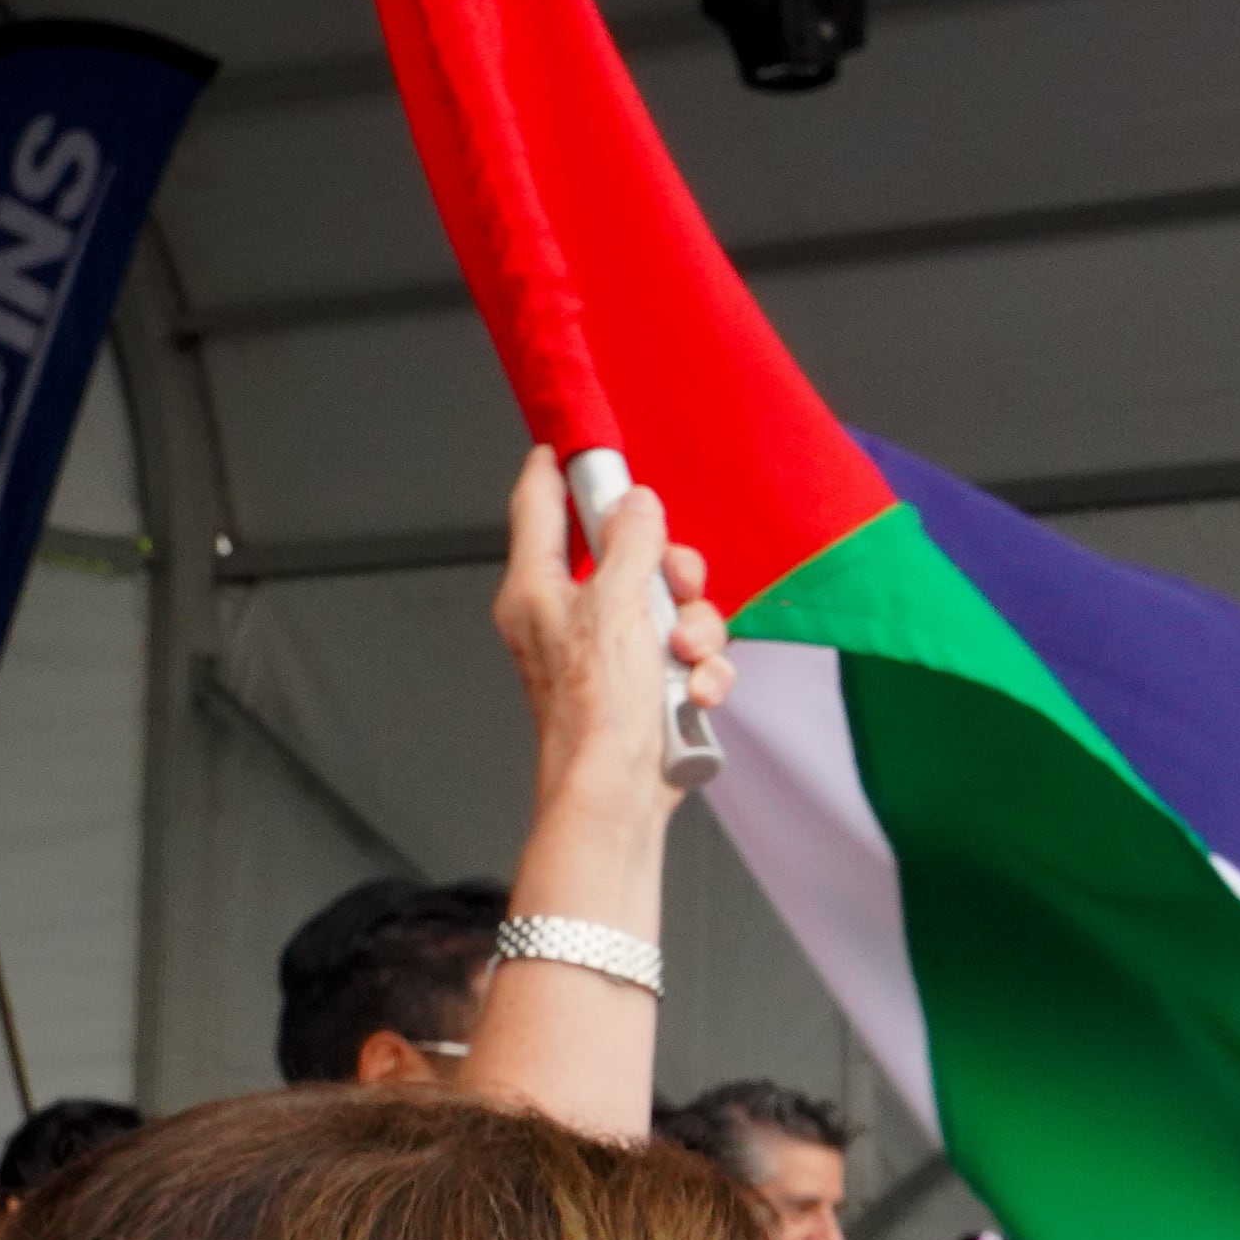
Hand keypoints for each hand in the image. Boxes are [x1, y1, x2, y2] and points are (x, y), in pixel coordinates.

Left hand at [491, 443, 731, 828]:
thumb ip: (631, 545)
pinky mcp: (649, 688)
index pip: (538, 506)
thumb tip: (637, 503)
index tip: (578, 444)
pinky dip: (700, 674)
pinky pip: (689, 657)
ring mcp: (613, 654)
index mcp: (538, 591)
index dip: (557, 469)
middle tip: (678, 584)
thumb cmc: (597, 711)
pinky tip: (694, 694)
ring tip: (688, 659)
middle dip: (671, 572)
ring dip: (697, 630)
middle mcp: (571, 618)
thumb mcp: (617, 607)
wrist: (618, 796)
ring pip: (672, 608)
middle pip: (630, 556)